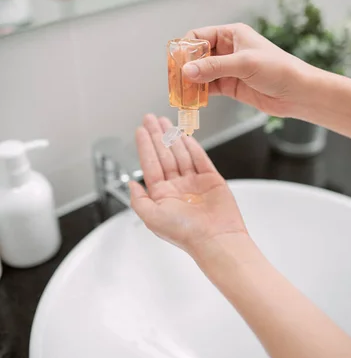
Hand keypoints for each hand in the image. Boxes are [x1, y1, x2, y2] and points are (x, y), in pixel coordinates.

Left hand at [129, 114, 247, 255]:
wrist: (215, 239)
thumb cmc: (185, 233)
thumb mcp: (151, 218)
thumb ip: (138, 200)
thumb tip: (129, 183)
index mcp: (162, 195)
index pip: (150, 164)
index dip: (145, 146)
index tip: (140, 130)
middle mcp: (177, 187)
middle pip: (165, 155)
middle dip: (157, 135)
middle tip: (151, 118)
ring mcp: (194, 182)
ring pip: (181, 154)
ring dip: (173, 137)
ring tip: (165, 121)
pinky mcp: (211, 179)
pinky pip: (200, 158)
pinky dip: (192, 146)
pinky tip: (184, 134)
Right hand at [182, 23, 312, 117]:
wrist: (298, 93)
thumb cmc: (278, 70)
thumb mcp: (244, 64)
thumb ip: (214, 67)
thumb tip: (187, 71)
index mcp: (231, 34)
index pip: (199, 36)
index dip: (186, 49)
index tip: (178, 63)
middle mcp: (227, 49)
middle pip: (196, 55)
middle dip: (185, 67)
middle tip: (176, 80)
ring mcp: (228, 68)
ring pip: (200, 73)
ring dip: (190, 82)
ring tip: (181, 93)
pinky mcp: (230, 86)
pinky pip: (208, 87)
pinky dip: (199, 93)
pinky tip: (192, 99)